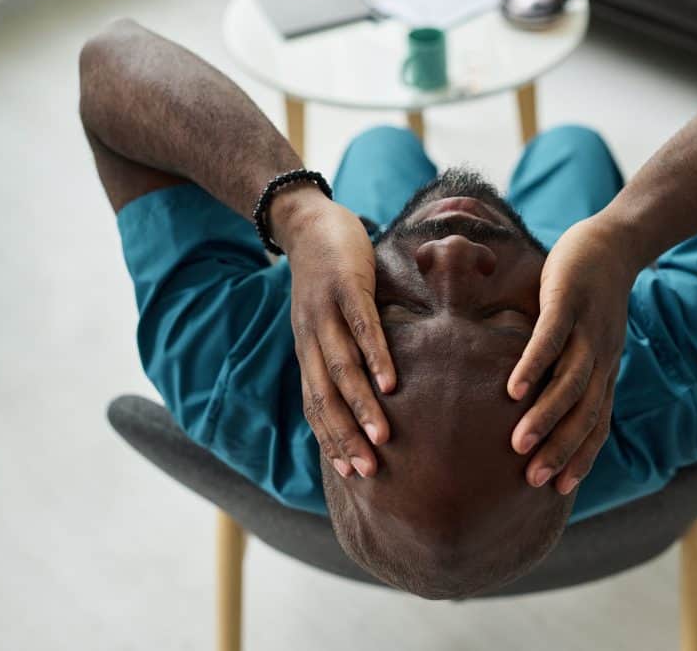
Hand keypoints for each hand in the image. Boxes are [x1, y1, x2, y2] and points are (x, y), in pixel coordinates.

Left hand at [273, 189, 395, 479]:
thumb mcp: (331, 322)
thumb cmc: (327, 278)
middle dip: (344, 438)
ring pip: (341, 370)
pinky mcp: (346, 288)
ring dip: (360, 407)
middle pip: (324, 398)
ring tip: (382, 439)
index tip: (350, 473)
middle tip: (367, 472)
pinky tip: (390, 383)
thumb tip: (377, 388)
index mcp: (308, 351)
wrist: (306, 223)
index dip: (330, 440)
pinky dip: (375, 357)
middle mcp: (311, 339)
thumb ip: (348, 353)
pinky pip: (361, 328)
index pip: (315, 405)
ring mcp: (326, 313)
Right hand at [506, 214, 637, 494]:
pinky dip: (534, 365)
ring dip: (546, 417)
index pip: (598, 422)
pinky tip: (513, 388)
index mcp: (604, 370)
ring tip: (519, 445)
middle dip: (561, 449)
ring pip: (570, 383)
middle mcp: (601, 358)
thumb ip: (562, 369)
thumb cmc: (590, 296)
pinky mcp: (568, 301)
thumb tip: (529, 401)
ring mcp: (586, 330)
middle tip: (534, 482)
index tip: (558, 490)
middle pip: (585, 413)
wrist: (614, 242)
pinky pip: (551, 339)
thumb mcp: (584, 339)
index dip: (581, 456)